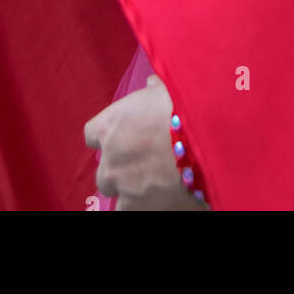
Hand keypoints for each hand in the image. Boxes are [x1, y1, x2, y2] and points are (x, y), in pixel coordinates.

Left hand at [85, 74, 208, 210]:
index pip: (92, 134)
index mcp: (109, 126)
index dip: (108, 137)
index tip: (122, 137)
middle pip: (104, 169)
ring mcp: (121, 188)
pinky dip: (142, 206)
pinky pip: (129, 210)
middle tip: (144, 164)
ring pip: (116, 193)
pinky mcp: (135, 209)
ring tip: (154, 185)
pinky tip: (159, 200)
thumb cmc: (181, 110)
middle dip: (120, 169)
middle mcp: (109, 159)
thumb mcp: (166, 90)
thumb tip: (152, 83)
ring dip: (130, 190)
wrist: (201, 143)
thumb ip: (153, 89)